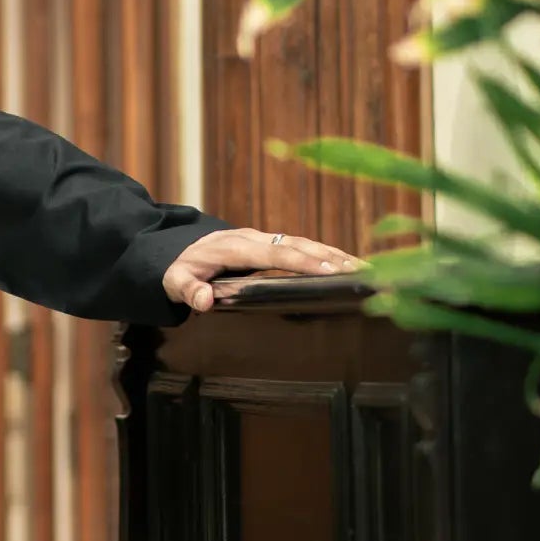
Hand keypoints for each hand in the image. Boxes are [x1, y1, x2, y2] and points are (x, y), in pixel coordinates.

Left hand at [162, 227, 362, 314]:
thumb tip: (206, 302)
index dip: (302, 261)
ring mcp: (266, 239)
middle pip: (299, 244)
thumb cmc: (180, 267)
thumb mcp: (174, 281)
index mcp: (236, 246)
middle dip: (330, 257)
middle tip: (360, 272)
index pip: (276, 253)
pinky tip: (348, 266)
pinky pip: (303, 247)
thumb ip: (188, 290)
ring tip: (365, 270)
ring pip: (305, 243)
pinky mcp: (272, 244)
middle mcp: (256, 238)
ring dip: (334, 255)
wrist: (179, 247)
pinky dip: (326, 255)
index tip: (329, 269)